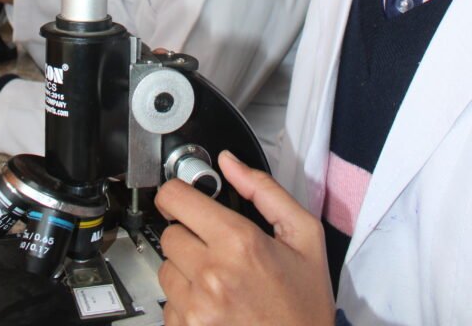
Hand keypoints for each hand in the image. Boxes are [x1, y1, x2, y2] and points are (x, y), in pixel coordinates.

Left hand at [155, 151, 334, 325]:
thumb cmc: (305, 305)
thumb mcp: (304, 236)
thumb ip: (265, 190)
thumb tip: (230, 162)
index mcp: (239, 243)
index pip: (175, 198)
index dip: (177, 194)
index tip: (184, 199)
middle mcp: (212, 275)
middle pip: (169, 234)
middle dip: (189, 235)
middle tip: (217, 249)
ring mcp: (197, 309)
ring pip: (166, 269)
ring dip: (185, 270)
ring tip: (219, 281)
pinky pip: (168, 305)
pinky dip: (186, 302)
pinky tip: (215, 305)